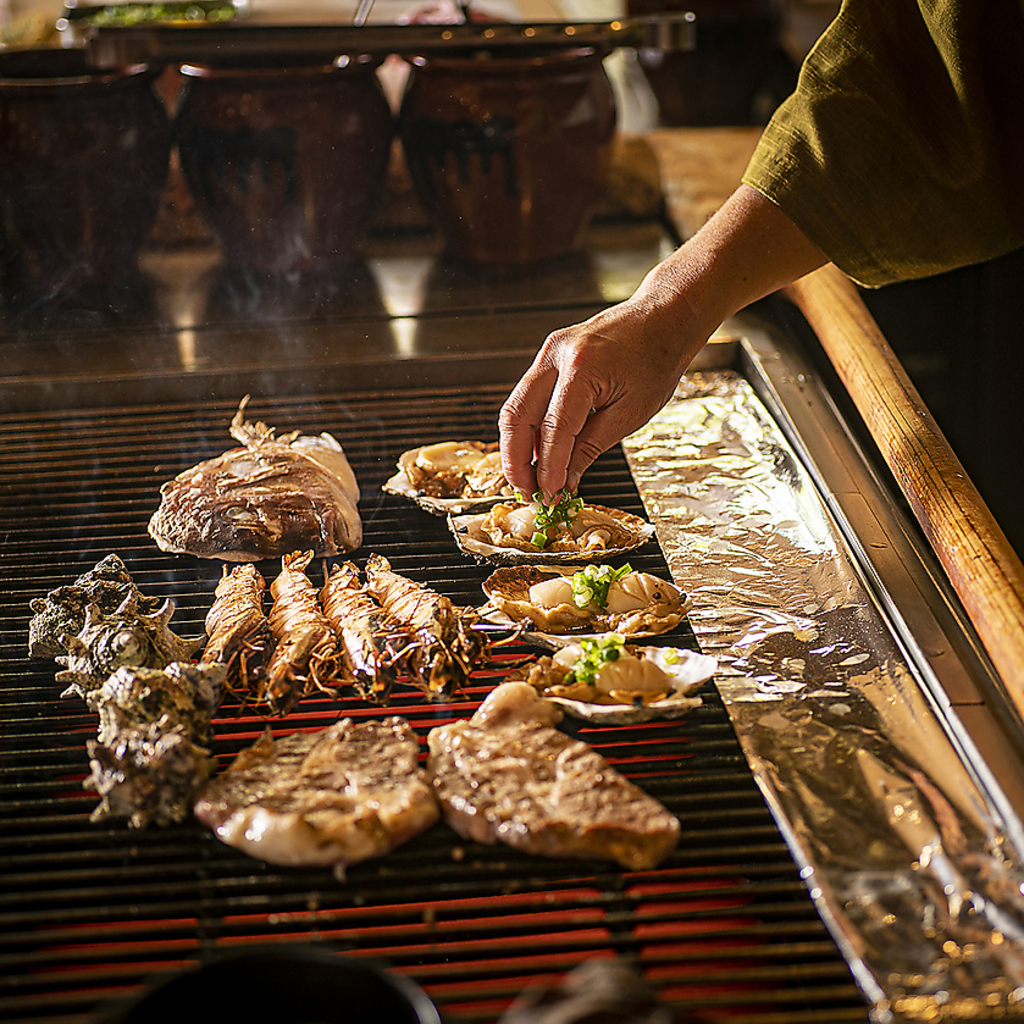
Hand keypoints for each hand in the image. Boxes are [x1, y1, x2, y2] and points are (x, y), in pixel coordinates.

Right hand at [498, 185, 827, 497]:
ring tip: (527, 479)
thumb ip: (591, 447)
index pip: (555, 428)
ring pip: (516, 407)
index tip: (549, 495)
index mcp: (583, 367)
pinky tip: (536, 453)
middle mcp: (556, 355)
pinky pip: (528, 397)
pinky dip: (528, 428)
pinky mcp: (548, 356)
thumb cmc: (656, 362)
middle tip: (527, 492)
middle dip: (516, 459)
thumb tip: (565, 481)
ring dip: (516, 446)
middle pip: (518, 415)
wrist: (662, 317)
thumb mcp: (631, 413)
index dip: (548, 467)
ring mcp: (548, 352)